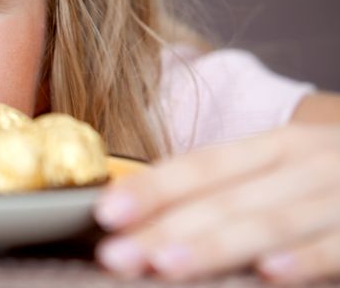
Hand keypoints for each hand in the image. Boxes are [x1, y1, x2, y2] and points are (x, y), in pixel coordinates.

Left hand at [94, 125, 339, 284]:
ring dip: (217, 244)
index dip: (152, 189)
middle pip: (226, 197)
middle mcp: (306, 162)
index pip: (202, 166)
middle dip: (166, 228)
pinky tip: (272, 273)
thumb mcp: (285, 172)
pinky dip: (309, 258)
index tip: (105, 213)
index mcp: (275, 147)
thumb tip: (149, 219)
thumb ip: (230, 190)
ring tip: (167, 265)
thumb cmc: (332, 181)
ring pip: (272, 219)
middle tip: (117, 254)